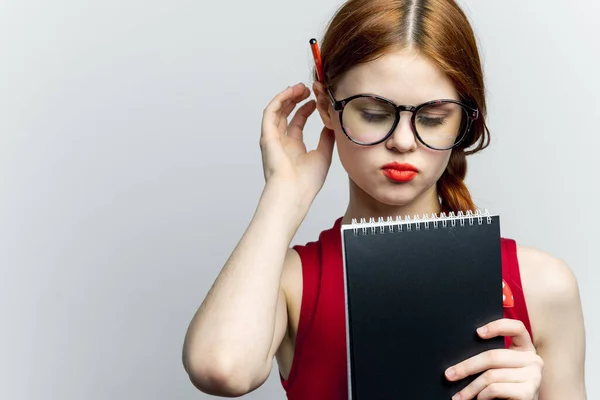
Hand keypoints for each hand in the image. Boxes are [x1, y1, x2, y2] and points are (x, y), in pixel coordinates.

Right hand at [260, 83, 334, 208]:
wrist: (293, 193)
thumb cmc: (306, 182)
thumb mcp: (323, 155)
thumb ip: (326, 138)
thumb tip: (331, 123)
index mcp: (294, 148)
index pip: (297, 123)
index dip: (305, 109)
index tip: (316, 100)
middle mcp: (281, 143)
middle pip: (285, 114)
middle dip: (295, 100)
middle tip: (307, 89)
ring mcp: (273, 139)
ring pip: (277, 111)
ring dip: (287, 97)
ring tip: (300, 88)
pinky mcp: (267, 136)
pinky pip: (270, 113)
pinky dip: (279, 100)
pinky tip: (290, 92)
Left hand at [445, 319, 543, 399]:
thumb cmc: (506, 387)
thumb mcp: (502, 368)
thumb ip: (493, 356)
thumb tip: (462, 350)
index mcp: (525, 348)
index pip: (516, 327)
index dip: (497, 326)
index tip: (477, 332)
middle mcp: (533, 360)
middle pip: (493, 356)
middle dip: (466, 367)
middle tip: (449, 375)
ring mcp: (533, 376)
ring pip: (491, 375)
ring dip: (470, 388)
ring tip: (460, 395)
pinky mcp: (528, 392)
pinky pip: (495, 389)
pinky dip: (482, 395)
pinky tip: (479, 399)